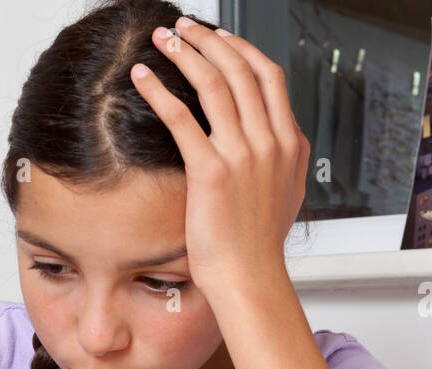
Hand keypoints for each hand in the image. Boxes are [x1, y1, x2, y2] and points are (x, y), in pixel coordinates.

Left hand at [131, 17, 309, 294]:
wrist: (249, 278)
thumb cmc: (257, 244)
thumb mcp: (285, 193)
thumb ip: (281, 159)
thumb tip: (275, 139)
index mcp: (288, 143)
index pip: (269, 76)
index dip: (241, 49)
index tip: (219, 38)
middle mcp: (269, 142)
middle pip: (241, 69)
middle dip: (209, 40)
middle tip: (184, 28)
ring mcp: (243, 155)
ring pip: (214, 83)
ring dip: (185, 53)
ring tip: (163, 40)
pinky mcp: (212, 171)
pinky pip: (182, 117)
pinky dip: (160, 90)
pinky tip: (143, 77)